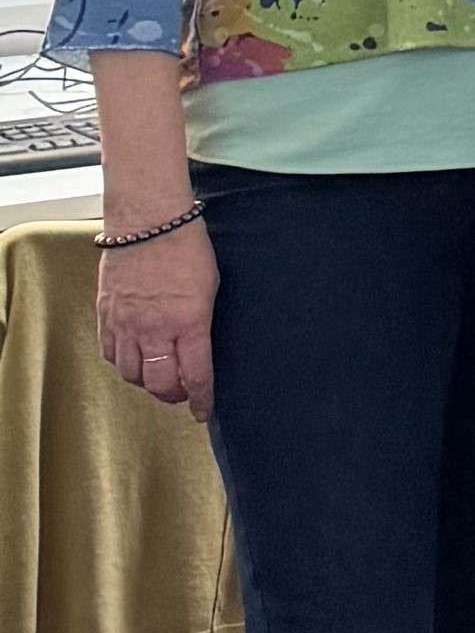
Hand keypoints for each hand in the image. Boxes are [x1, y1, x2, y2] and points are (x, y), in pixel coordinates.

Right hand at [95, 221, 217, 420]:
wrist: (148, 220)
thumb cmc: (187, 248)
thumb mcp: (211, 290)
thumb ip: (202, 325)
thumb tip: (200, 352)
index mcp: (188, 322)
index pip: (195, 376)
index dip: (201, 400)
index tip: (205, 412)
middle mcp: (154, 327)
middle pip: (158, 383)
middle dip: (173, 396)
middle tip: (182, 395)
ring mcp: (125, 321)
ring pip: (130, 373)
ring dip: (146, 382)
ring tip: (159, 378)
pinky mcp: (106, 313)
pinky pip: (110, 352)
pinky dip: (123, 363)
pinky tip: (134, 360)